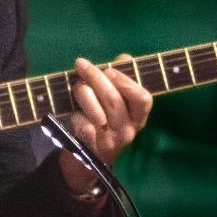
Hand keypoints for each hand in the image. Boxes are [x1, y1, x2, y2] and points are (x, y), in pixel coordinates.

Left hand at [59, 54, 152, 193]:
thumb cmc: (106, 121)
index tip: (110, 69)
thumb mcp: (119, 104)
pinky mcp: (90, 146)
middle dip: (95, 77)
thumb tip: (124, 58)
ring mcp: (109, 141)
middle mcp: (127, 131)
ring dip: (82, 92)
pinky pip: (80, 121)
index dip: (126, 81)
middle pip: (113, 100)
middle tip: (81, 64)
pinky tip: (75, 111)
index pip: (143, 99)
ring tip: (77, 86)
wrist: (90, 158)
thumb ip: (122, 80)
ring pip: (94, 110)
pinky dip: (74, 111)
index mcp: (138, 118)